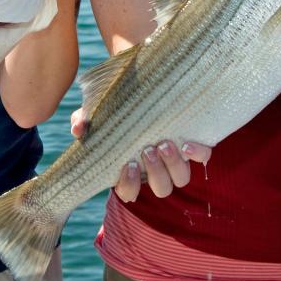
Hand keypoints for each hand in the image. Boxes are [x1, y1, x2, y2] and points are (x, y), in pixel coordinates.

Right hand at [69, 106, 212, 201]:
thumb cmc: (115, 108)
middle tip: (148, 149)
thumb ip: (83, 121)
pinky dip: (197, 153)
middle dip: (155, 171)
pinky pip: (202, 157)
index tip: (128, 165)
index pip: (129, 192)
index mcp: (130, 171)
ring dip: (173, 165)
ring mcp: (174, 159)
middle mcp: (155, 170)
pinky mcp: (192, 145)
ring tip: (165, 143)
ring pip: (181, 179)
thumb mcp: (94, 113)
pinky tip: (187, 143)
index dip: (130, 185)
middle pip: (162, 188)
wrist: (142, 89)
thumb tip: (78, 129)